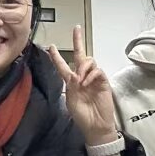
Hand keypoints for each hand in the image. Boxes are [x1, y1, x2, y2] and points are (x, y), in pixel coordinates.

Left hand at [47, 25, 117, 144]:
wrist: (96, 126)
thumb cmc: (82, 116)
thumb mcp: (71, 100)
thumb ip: (71, 86)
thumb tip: (76, 74)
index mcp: (72, 82)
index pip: (63, 66)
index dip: (56, 57)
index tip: (51, 47)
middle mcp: (83, 77)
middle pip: (80, 55)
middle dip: (77, 41)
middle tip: (76, 29)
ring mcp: (94, 79)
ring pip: (89, 61)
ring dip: (83, 67)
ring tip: (81, 79)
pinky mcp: (103, 82)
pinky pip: (97, 71)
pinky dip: (91, 75)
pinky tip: (87, 83)